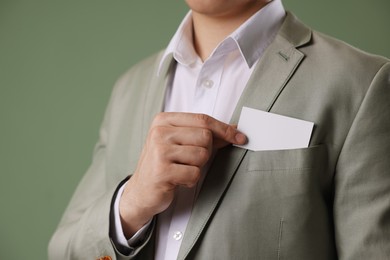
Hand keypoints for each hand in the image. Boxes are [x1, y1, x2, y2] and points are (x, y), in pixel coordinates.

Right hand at [119, 112, 245, 237]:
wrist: (141, 191)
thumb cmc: (164, 164)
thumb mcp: (180, 143)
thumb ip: (204, 134)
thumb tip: (235, 129)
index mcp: (164, 120)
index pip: (203, 119)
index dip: (225, 129)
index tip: (240, 137)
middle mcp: (159, 132)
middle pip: (205, 137)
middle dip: (205, 152)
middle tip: (189, 160)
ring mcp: (159, 151)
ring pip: (202, 155)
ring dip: (197, 167)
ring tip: (181, 169)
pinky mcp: (162, 171)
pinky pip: (194, 174)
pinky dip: (190, 180)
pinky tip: (178, 180)